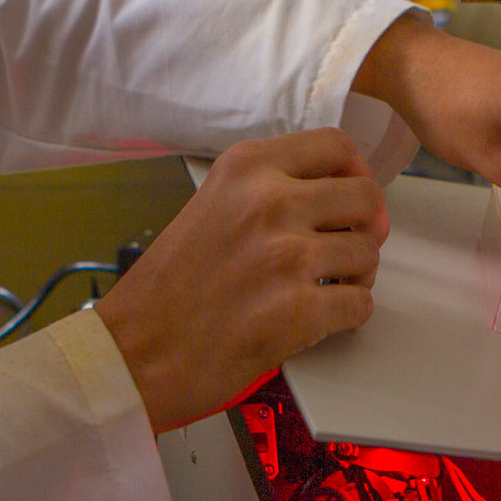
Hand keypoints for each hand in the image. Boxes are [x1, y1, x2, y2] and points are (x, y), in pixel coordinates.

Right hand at [96, 129, 386, 432]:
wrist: (132, 353)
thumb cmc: (166, 290)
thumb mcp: (210, 206)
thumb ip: (267, 191)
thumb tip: (336, 197)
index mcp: (246, 168)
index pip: (336, 146)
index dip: (356, 174)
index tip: (351, 199)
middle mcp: (270, 201)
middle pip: (366, 198)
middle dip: (365, 229)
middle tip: (346, 251)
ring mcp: (287, 255)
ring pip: (368, 254)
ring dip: (357, 276)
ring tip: (326, 289)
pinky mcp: (299, 310)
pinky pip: (360, 304)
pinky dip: (349, 315)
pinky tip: (319, 319)